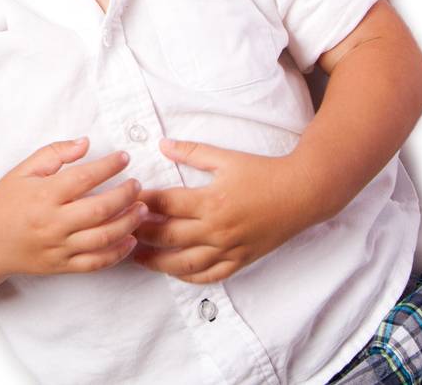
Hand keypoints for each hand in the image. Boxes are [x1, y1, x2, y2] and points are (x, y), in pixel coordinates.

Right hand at [0, 137, 146, 282]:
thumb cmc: (3, 203)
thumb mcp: (22, 170)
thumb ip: (54, 154)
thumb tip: (85, 143)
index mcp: (43, 194)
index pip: (85, 177)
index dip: (110, 165)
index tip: (125, 157)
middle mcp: (53, 222)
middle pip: (100, 209)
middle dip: (126, 195)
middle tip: (138, 185)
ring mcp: (58, 247)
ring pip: (103, 237)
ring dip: (128, 223)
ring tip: (142, 209)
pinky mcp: (62, 266)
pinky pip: (96, 262)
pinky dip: (117, 253)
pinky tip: (129, 239)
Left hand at [131, 138, 321, 284]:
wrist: (302, 193)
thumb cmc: (263, 172)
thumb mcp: (225, 157)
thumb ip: (191, 151)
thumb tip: (160, 144)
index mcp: (211, 200)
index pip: (165, 204)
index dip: (141, 202)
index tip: (124, 199)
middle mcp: (217, 228)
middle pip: (167, 235)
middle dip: (139, 233)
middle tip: (119, 229)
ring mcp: (229, 248)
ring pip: (184, 263)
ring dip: (156, 261)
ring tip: (134, 256)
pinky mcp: (241, 260)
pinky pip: (209, 275)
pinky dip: (188, 277)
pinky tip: (172, 271)